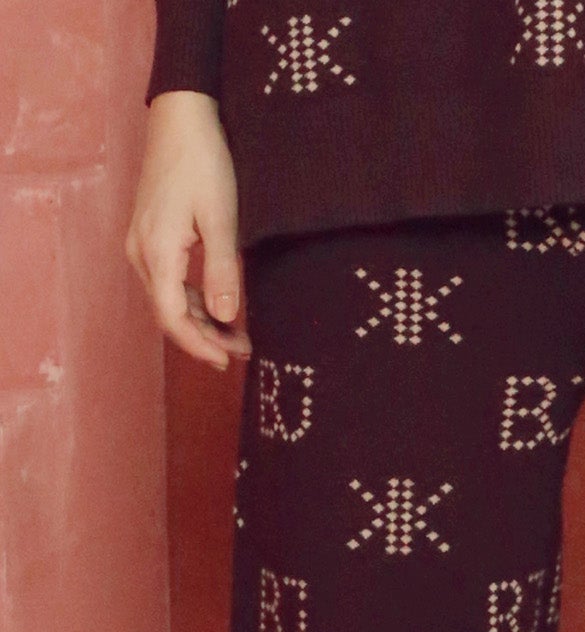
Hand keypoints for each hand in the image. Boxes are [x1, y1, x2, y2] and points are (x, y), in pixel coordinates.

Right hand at [125, 91, 251, 369]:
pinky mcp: (149, 237)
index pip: (173, 318)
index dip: (200, 346)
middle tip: (242, 351)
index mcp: (156, 252)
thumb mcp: (221, 218)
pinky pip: (167, 282)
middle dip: (205, 338)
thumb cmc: (203, 161)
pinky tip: (218, 307)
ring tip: (237, 335)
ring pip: (168, 300)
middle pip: (168, 314)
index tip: (228, 361)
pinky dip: (192, 300)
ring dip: (201, 321)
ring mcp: (141, 244)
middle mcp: (140, 253)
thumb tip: (226, 318)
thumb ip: (222, 271)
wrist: (180, 117)